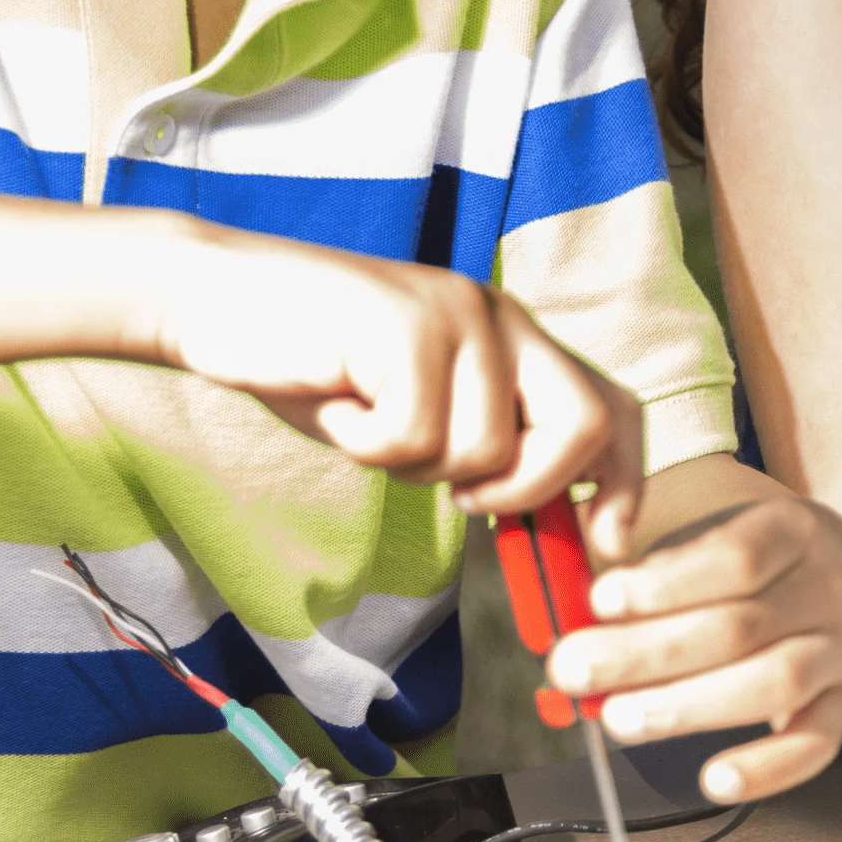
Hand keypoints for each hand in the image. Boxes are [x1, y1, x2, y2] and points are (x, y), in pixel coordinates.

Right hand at [152, 223, 643, 555]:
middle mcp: (502, 318)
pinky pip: (411, 438)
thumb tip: (552, 532)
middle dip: (532, 489)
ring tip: (362, 417)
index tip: (609, 544)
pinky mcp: (407, 324)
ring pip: (483, 451)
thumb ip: (487, 451)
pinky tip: (333, 400)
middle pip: (584, 425)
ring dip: (412, 464)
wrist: (215, 297)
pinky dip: (363, 443)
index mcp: (517, 339)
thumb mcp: (420, 414)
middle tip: (464, 501)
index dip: (626, 482)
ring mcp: (458, 315)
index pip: (612, 407)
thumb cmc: (319, 368)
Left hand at [544, 487, 841, 800]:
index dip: (665, 585)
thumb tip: (587, 609)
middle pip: (740, 627)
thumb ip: (659, 568)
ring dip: (688, 708)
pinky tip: (712, 780)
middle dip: (648, 654)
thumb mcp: (716, 534)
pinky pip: (814, 746)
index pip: (734, 557)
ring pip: (774, 683)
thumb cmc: (759, 559)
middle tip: (577, 670)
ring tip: (618, 719)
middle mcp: (826, 590)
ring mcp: (841, 651)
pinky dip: (764, 770)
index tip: (600, 601)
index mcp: (791, 532)